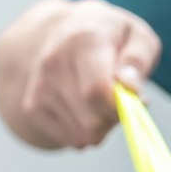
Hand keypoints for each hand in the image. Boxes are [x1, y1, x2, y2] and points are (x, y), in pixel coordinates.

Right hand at [5, 0, 161, 149]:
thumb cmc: (110, 36)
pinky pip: (71, 139)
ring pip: (82, 135)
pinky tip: (85, 108)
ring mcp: (40, 87)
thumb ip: (138, 60)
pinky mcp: (32, 107)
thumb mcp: (137, 35)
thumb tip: (129, 86)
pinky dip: (85, 132)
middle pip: (91, 122)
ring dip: (101, 126)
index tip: (133, 98)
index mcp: (82, 40)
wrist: (66, 32)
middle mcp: (54, 63)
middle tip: (118, 99)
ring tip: (101, 100)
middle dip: (113, 118)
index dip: (119, 107)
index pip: (97, 91)